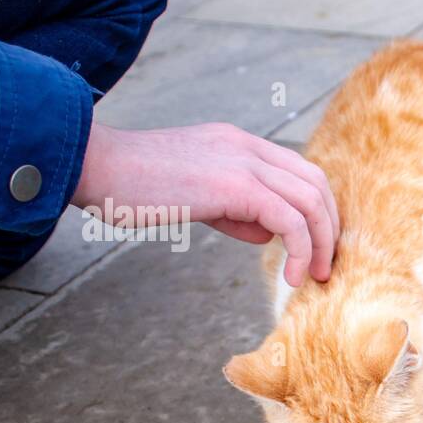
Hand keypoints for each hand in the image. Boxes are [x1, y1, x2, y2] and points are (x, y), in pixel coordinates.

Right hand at [73, 122, 339, 285]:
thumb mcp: (196, 195)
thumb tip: (268, 233)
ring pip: (311, 200)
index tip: (316, 248)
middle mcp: (248, 146)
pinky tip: (291, 277)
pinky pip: (290, 219)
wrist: (93, 167)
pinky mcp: (236, 184)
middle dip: (329, 228)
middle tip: (325, 268)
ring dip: (321, 243)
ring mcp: (244, 161)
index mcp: (239, 144)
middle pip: (316, 183)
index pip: (300, 172)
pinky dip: (300, 250)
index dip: (318, 211)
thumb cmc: (132, 187)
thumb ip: (236, 210)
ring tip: (314, 278)